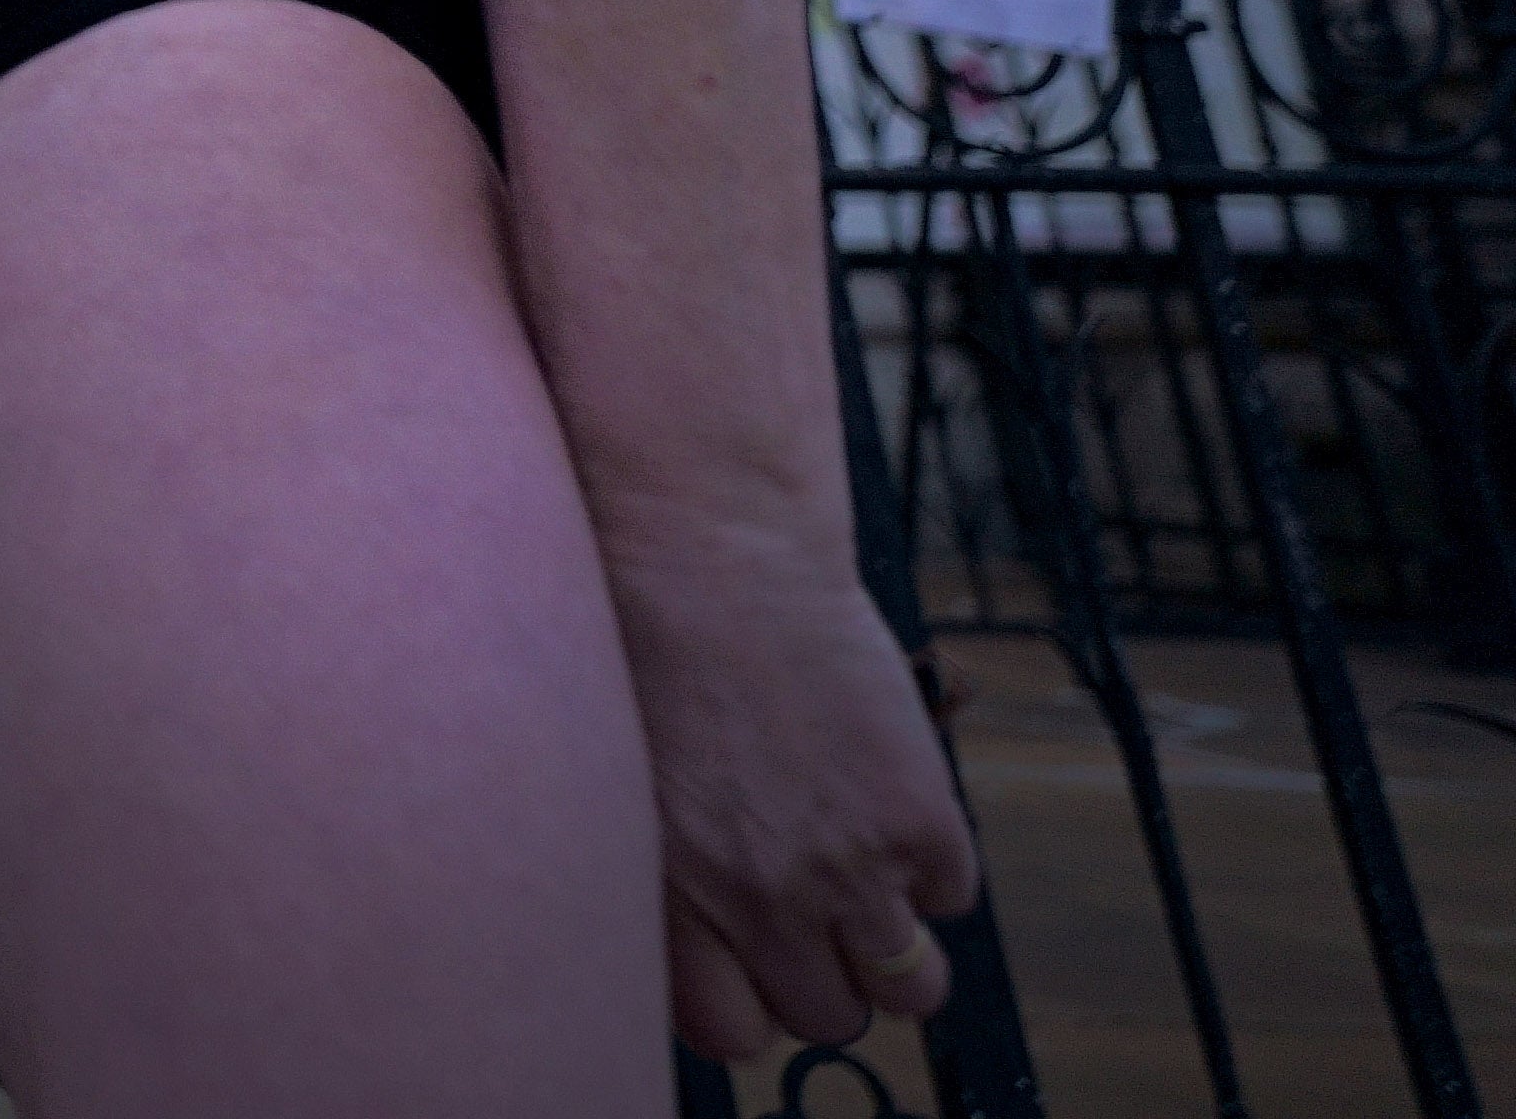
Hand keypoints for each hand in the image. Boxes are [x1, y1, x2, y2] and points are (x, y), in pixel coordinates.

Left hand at [616, 531, 979, 1056]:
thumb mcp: (625, 775)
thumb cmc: (645, 639)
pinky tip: (892, 798)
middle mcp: (755, 902)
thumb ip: (670, 865)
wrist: (706, 547)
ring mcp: (844, 868)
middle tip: (819, 911)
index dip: (751, 998)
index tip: (753, 959)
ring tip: (874, 884)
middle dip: (827, 972)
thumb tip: (719, 925)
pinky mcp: (916, 820)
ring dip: (899, 947)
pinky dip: (935, 861)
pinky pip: (954, 892)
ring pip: (910, 986)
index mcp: (668, 896)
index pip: (730, 1032)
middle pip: (826, 1016)